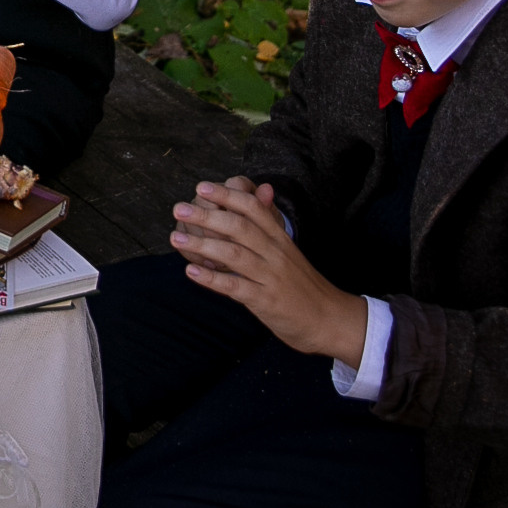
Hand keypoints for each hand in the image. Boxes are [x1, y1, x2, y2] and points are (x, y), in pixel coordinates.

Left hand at [169, 178, 366, 367]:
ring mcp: (271, 277)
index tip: (202, 187)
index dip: (227, 196)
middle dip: (207, 216)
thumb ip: (270, 224)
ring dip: (203, 244)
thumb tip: (262, 191)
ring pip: (234, 255)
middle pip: (240, 227)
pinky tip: (191, 272)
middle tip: (178, 209)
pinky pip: (236, 287)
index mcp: (281, 239)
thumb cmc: (303, 285)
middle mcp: (276, 253)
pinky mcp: (266, 301)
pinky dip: (212, 278)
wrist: (331, 319)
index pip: (254, 208)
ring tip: (176, 238)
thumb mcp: (289, 251)